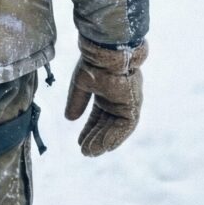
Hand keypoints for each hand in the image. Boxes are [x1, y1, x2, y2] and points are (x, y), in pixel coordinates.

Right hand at [64, 35, 146, 156]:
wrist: (107, 52)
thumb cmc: (94, 63)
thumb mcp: (81, 85)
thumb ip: (77, 102)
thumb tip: (69, 119)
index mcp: (106, 93)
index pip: (98, 117)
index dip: (89, 130)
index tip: (80, 142)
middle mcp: (117, 100)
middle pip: (106, 125)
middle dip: (95, 139)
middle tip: (85, 152)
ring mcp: (126, 103)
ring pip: (116, 128)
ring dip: (104, 141)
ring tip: (91, 152)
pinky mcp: (133, 105)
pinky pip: (126, 126)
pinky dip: (116, 137)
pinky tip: (105, 146)